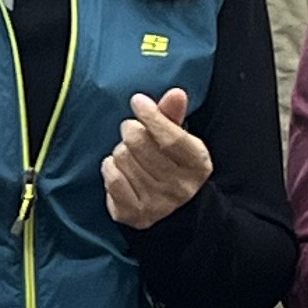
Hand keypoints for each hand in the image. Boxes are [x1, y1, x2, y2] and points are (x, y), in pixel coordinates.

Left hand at [99, 87, 212, 229]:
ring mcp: (158, 204)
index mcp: (198, 164)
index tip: (138, 101)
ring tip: (130, 156)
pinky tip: (118, 168)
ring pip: (123, 158)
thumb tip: (176, 93)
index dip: (151, 116)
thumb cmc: (169, 163)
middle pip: (140, 144)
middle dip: (131, 131)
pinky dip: (109, 167)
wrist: (169, 209)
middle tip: (133, 132)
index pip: (170, 137)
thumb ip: (173, 115)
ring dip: (120, 151)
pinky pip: (112, 178)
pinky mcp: (134, 214)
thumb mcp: (177, 138)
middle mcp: (181, 187)